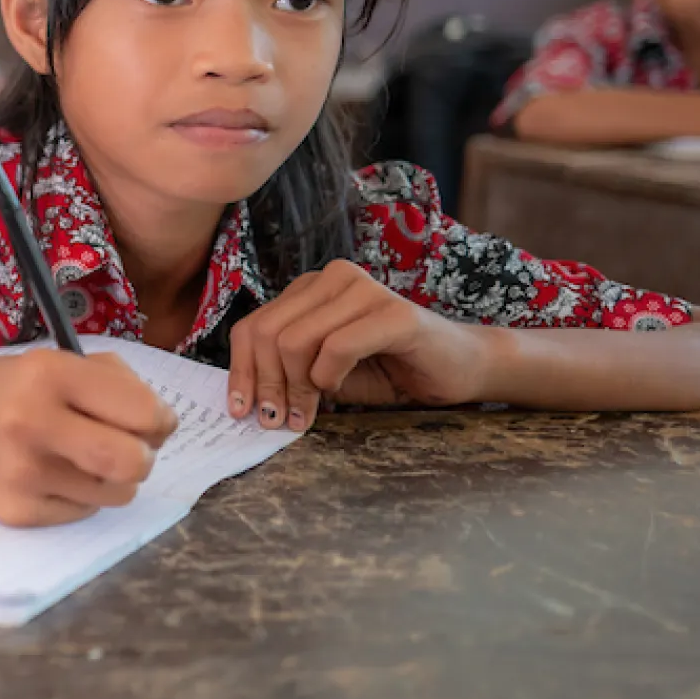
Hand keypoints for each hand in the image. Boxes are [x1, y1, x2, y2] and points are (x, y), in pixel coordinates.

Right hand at [0, 350, 176, 526]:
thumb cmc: (10, 389)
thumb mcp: (57, 361)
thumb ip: (115, 383)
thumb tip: (161, 427)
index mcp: (48, 374)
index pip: (143, 412)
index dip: (160, 420)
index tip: (149, 421)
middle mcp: (31, 423)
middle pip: (133, 463)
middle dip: (143, 457)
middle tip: (127, 447)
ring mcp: (21, 473)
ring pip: (116, 494)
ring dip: (113, 479)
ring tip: (82, 458)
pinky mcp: (16, 512)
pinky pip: (84, 512)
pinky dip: (81, 496)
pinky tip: (52, 475)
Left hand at [226, 261, 496, 430]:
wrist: (458, 369)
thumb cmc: (387, 370)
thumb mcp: (321, 372)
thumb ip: (286, 371)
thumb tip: (244, 400)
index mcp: (309, 288)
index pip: (251, 327)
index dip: (241, 373)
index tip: (242, 411)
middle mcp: (332, 278)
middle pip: (267, 334)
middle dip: (268, 385)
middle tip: (279, 420)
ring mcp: (363, 288)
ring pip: (295, 340)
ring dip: (297, 387)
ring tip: (308, 412)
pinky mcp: (393, 312)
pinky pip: (336, 347)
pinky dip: (329, 376)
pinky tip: (339, 387)